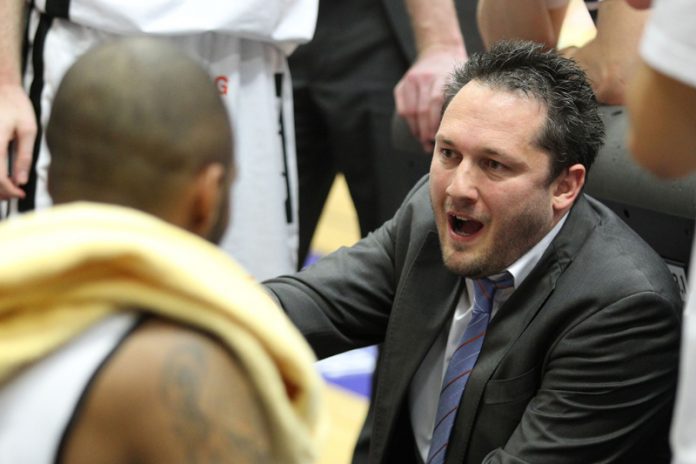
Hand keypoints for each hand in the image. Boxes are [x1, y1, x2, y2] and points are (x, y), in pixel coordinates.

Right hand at [0, 84, 34, 199]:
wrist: (0, 86)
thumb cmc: (15, 104)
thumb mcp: (28, 129)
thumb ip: (24, 156)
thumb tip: (21, 180)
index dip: (8, 190)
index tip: (20, 194)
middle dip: (0, 191)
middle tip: (15, 194)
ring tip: (7, 187)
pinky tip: (0, 175)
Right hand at [394, 45, 465, 152]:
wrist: (438, 48)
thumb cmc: (455, 68)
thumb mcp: (463, 76)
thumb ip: (467, 94)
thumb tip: (479, 121)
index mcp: (440, 76)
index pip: (434, 103)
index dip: (435, 123)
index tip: (439, 137)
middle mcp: (423, 77)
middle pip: (420, 111)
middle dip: (425, 132)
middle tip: (430, 146)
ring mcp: (410, 81)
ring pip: (409, 112)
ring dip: (416, 130)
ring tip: (423, 141)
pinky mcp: (401, 85)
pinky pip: (402, 108)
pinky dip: (408, 122)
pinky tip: (415, 131)